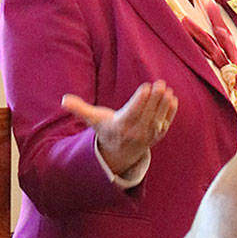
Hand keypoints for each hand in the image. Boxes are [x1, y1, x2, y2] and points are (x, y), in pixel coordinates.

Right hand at [62, 81, 177, 175]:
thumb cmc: (106, 130)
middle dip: (154, 100)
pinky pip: (165, 123)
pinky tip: (173, 99)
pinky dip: (170, 113)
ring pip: (158, 119)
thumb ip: (79, 109)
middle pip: (147, 115)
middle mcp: (135, 133)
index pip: (132, 113)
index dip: (139, 101)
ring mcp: (148, 136)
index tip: (146, 87)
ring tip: (167, 89)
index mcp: (120, 127)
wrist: (119, 153)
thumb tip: (63, 100)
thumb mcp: (93, 120)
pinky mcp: (157, 136)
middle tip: (160, 84)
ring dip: (164, 105)